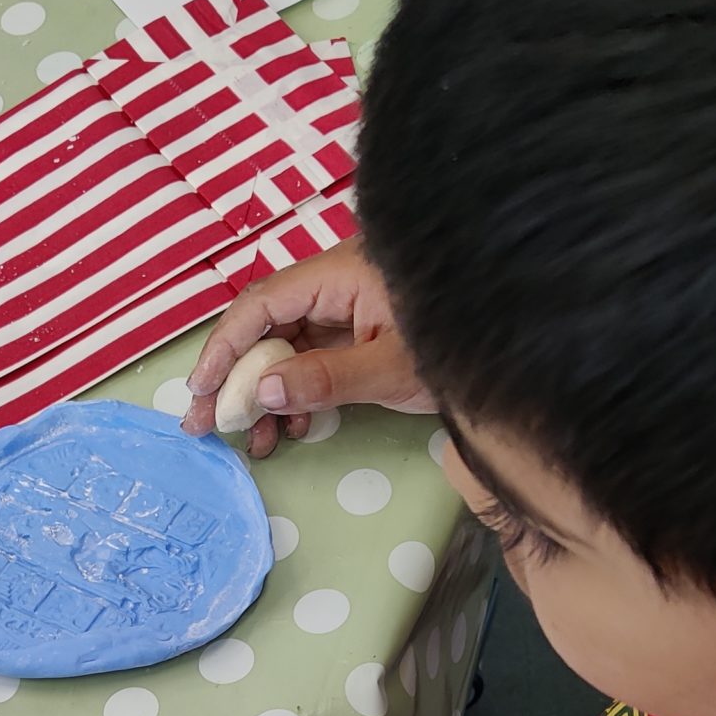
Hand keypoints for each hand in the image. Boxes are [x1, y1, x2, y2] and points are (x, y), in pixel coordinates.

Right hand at [182, 238, 434, 456]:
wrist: (515, 350)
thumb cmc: (457, 345)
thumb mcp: (390, 367)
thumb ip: (324, 378)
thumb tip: (265, 392)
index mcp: (339, 273)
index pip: (261, 305)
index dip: (223, 347)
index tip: (200, 391)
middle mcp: (335, 284)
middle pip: (266, 326)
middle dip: (235, 378)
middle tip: (205, 426)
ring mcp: (348, 308)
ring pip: (286, 348)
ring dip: (266, 395)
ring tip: (255, 442)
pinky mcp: (360, 331)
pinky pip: (313, 359)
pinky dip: (298, 394)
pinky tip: (294, 428)